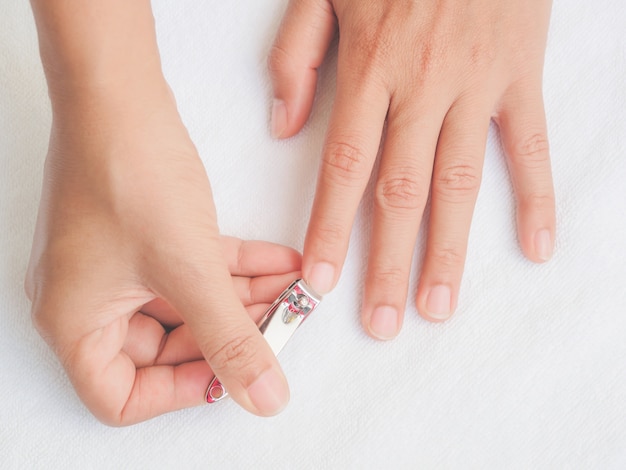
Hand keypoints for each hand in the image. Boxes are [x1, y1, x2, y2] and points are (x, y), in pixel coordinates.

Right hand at [25, 85, 299, 424]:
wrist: (119, 95)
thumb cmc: (126, 174)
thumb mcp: (189, 271)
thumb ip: (231, 340)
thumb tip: (264, 397)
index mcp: (75, 323)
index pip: (121, 396)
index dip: (181, 392)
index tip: (232, 373)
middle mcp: (92, 300)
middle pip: (167, 349)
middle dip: (229, 336)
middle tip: (279, 327)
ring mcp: (119, 267)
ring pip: (190, 305)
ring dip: (244, 300)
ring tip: (292, 292)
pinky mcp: (145, 238)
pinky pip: (194, 269)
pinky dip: (237, 270)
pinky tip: (282, 263)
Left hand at [269, 0, 555, 335]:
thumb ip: (296, 58)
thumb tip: (283, 128)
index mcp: (369, 70)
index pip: (343, 167)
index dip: (330, 228)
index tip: (321, 282)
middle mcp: (421, 88)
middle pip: (400, 192)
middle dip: (387, 263)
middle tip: (382, 321)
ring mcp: (476, 85)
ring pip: (460, 183)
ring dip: (450, 250)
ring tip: (440, 306)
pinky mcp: (520, 74)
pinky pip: (530, 145)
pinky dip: (535, 197)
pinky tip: (536, 246)